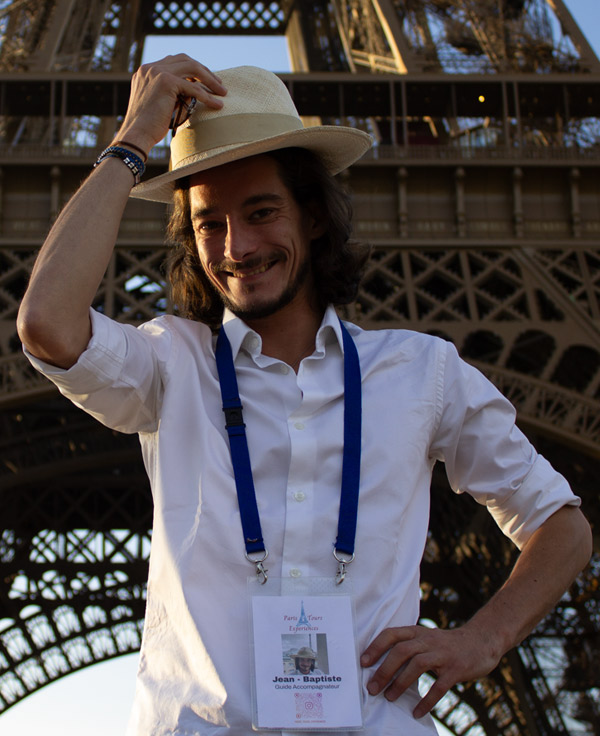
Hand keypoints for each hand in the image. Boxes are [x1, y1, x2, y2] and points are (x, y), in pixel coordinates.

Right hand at [115, 54, 226, 156]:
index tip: (207, 80)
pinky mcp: (165, 82)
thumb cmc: (149, 127)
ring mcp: (156, 72)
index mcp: (147, 71)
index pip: (175, 61)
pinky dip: (207, 96)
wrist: (136, 135)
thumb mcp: (162, 104)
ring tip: (222, 92)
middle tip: (219, 84)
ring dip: (210, 80)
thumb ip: (174, 94)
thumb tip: (195, 92)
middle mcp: (150, 67)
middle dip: (205, 71)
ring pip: (192, 68)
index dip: (193, 68)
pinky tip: (217, 104)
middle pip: (185, 59)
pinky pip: (193, 87)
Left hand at [360, 624, 501, 717]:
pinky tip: (417, 712)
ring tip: (389, 697)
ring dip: (400, 683)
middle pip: (401, 651)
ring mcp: (443, 654)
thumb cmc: (447, 644)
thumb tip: (382, 665)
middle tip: (372, 687)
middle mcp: (429, 640)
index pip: (392, 634)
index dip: (376, 647)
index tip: (363, 662)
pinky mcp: (456, 669)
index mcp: (418, 632)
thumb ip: (409, 646)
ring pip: (417, 665)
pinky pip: (439, 687)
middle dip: (384, 670)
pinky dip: (426, 701)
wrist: (482, 641)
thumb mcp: (427, 638)